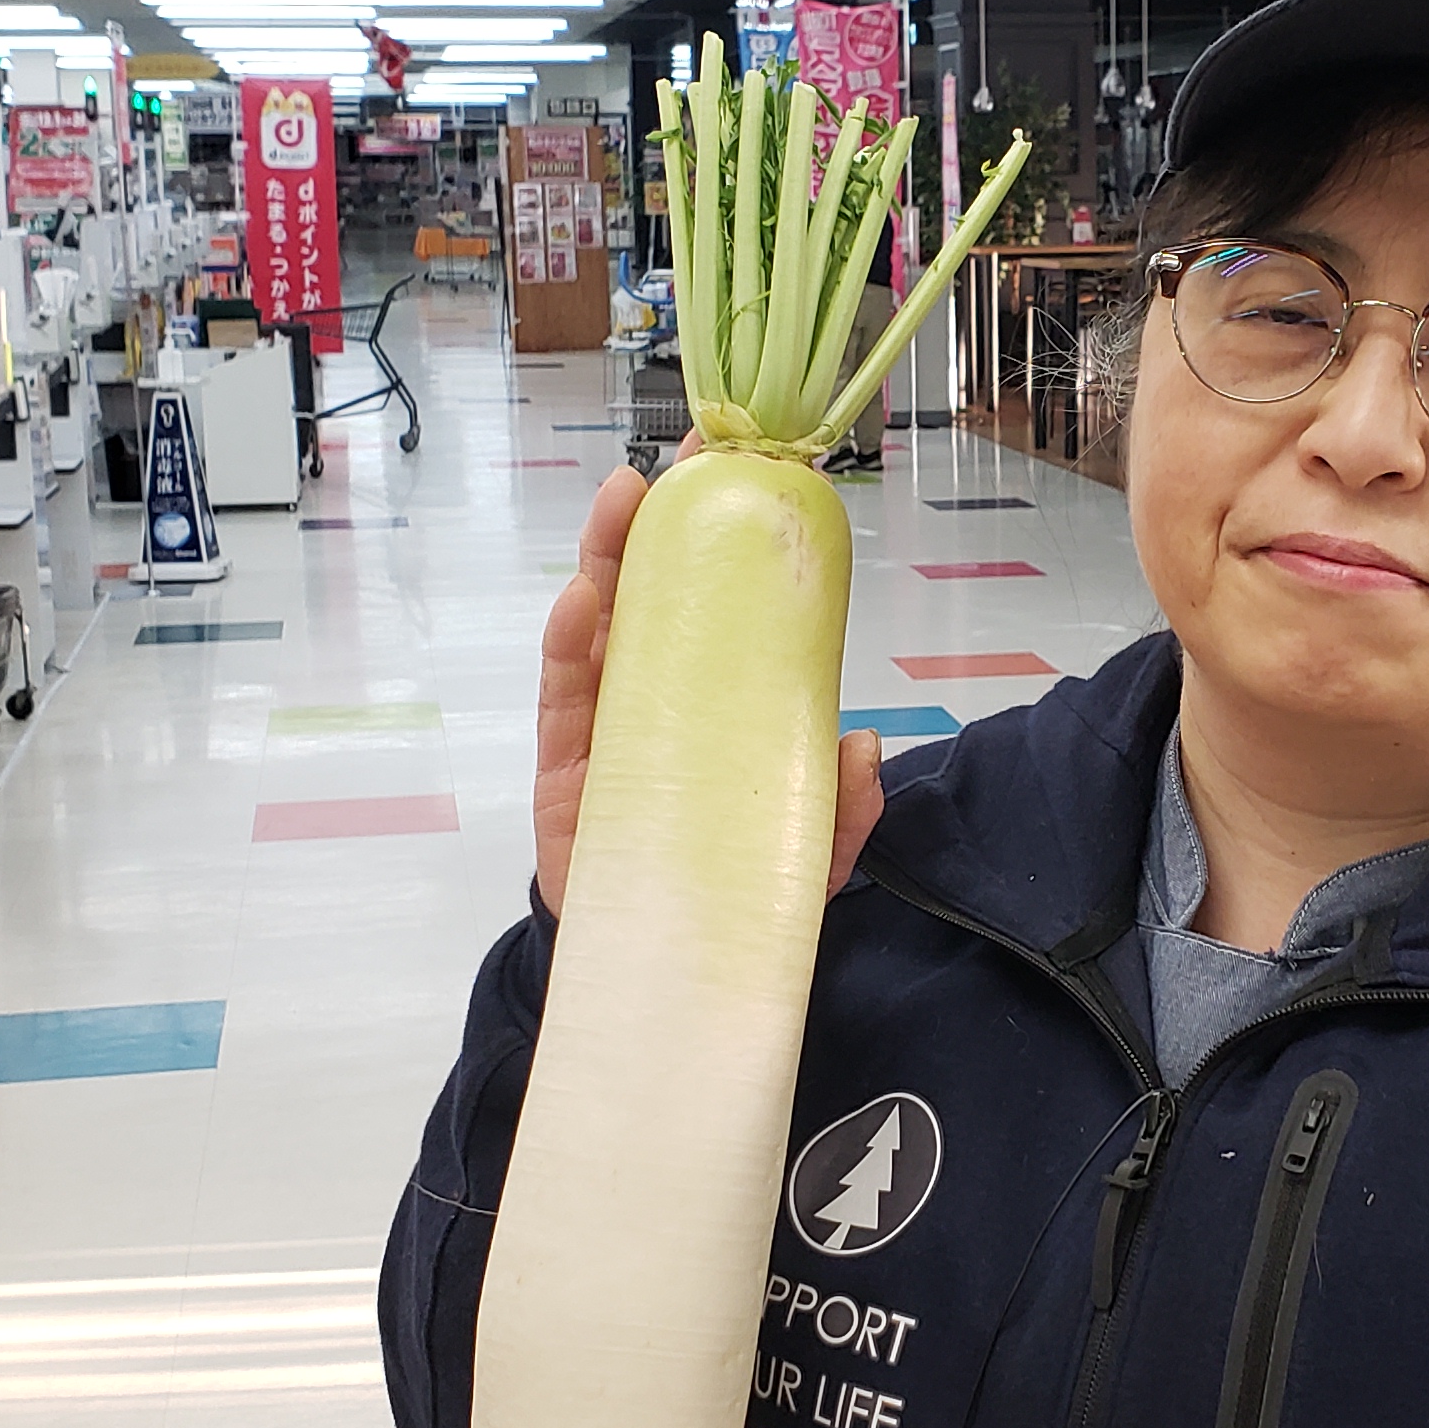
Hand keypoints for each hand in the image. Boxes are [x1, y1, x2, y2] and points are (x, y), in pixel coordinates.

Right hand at [532, 463, 885, 919]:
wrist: (659, 969)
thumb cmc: (729, 890)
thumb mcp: (803, 856)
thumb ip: (840, 810)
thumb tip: (866, 748)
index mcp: (714, 699)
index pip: (723, 604)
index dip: (731, 536)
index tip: (753, 469)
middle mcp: (657, 697)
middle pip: (655, 593)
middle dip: (665, 519)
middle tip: (689, 458)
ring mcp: (607, 727)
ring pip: (601, 625)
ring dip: (609, 556)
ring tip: (626, 498)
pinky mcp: (564, 771)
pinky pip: (562, 696)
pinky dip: (569, 644)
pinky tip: (582, 598)